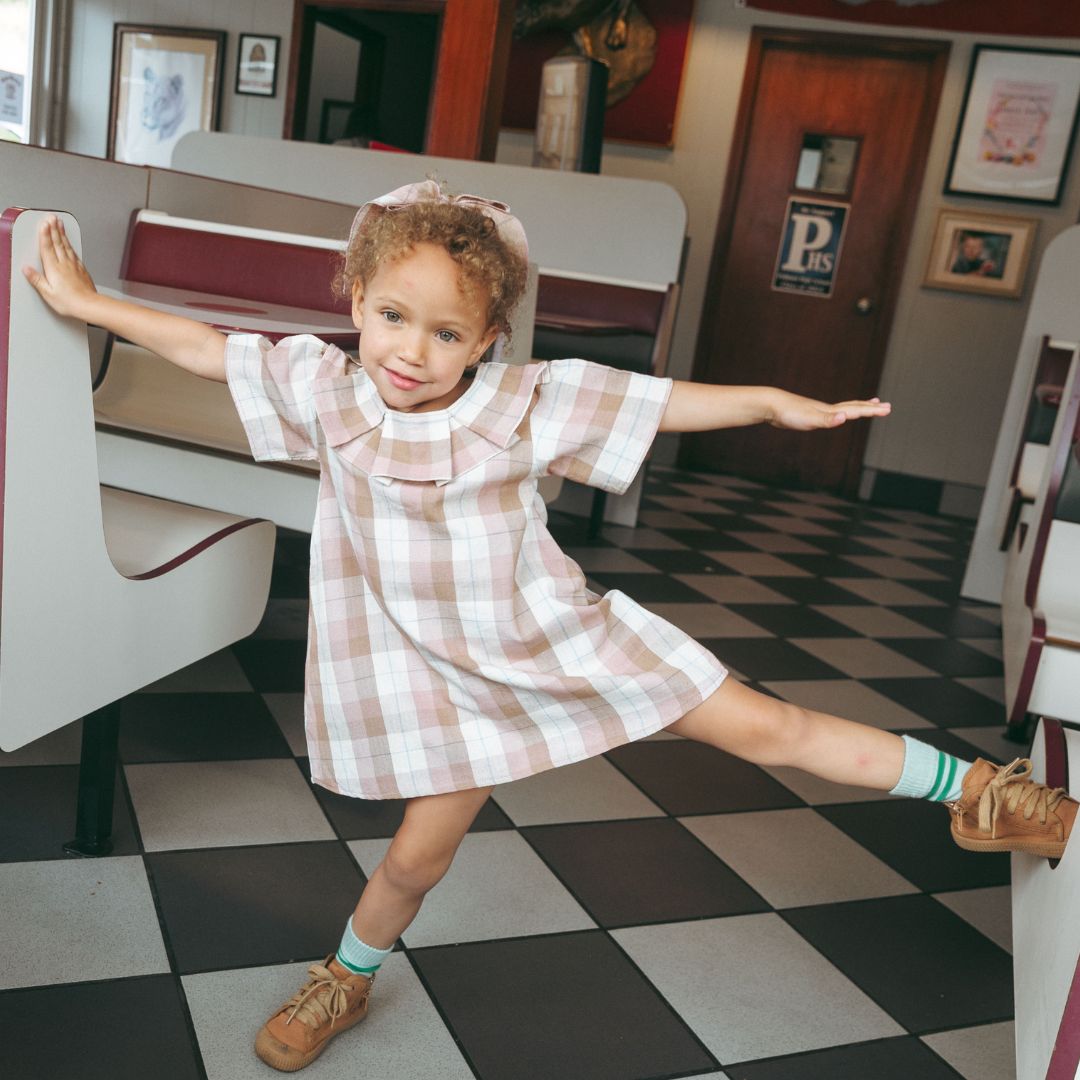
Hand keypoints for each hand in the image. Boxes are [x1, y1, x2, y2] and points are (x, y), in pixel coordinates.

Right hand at [22, 215, 98, 318]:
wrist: (90, 306)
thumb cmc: (70, 302)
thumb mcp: (48, 293)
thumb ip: (37, 280)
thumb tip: (27, 269)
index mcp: (54, 269)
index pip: (47, 247)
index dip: (45, 235)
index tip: (44, 224)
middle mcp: (65, 264)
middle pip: (57, 243)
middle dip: (54, 229)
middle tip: (52, 217)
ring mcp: (75, 266)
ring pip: (67, 246)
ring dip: (62, 234)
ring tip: (60, 224)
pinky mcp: (82, 270)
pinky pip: (74, 253)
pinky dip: (70, 245)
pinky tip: (70, 243)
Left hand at [768, 389, 890, 430]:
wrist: (771, 405)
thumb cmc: (789, 413)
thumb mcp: (810, 419)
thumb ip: (828, 420)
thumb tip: (845, 417)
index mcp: (830, 411)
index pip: (856, 410)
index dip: (872, 411)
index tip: (888, 409)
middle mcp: (827, 409)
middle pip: (853, 406)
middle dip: (870, 408)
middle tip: (886, 406)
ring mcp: (819, 410)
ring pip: (843, 408)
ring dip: (858, 407)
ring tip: (868, 406)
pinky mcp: (810, 414)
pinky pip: (832, 414)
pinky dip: (840, 414)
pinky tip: (838, 415)